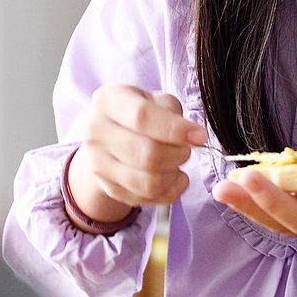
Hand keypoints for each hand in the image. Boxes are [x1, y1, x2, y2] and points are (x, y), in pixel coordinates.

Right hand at [66, 84, 207, 223]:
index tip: (200, 136)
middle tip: (186, 149)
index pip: (142, 118)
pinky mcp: (109, 188)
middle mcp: (96, 132)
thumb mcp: (153, 98)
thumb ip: (171, 111)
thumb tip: (192, 136)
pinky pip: (149, 198)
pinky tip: (171, 176)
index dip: (176, 130)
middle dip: (179, 155)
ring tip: (177, 162)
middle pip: (148, 155)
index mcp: (108, 101)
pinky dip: (169, 190)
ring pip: (149, 182)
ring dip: (174, 174)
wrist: (106, 136)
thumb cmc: (136, 113)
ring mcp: (98, 164)